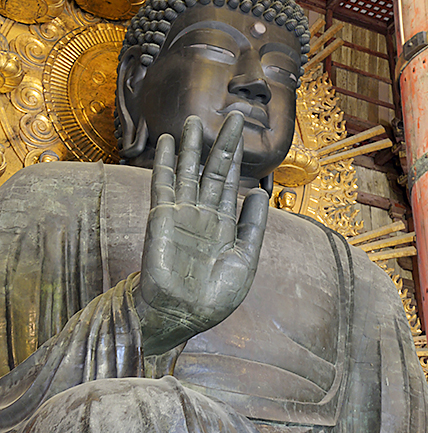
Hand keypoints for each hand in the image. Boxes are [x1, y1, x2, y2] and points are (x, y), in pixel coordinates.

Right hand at [138, 111, 267, 350]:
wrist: (183, 316)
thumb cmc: (214, 296)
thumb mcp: (244, 261)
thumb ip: (252, 227)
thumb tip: (260, 193)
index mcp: (223, 223)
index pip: (231, 182)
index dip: (237, 158)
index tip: (243, 132)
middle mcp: (203, 213)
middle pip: (213, 171)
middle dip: (222, 144)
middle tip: (234, 116)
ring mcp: (181, 213)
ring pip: (187, 172)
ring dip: (190, 147)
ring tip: (193, 121)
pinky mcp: (161, 218)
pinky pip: (163, 185)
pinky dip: (164, 163)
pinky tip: (166, 142)